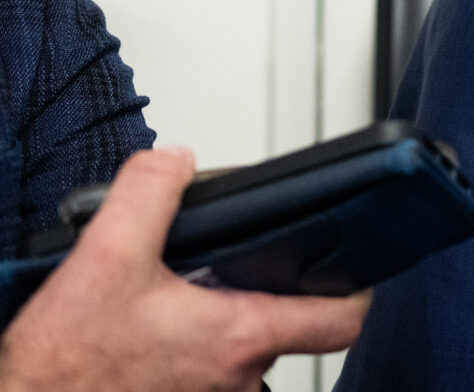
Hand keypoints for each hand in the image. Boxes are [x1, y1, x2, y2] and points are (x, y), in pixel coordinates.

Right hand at [0, 147, 369, 391]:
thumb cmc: (59, 367)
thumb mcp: (104, 257)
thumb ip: (149, 194)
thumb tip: (177, 163)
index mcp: (237, 336)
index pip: (340, 321)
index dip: (355, 291)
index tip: (353, 269)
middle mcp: (236, 379)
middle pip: (289, 331)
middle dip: (270, 295)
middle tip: (245, 267)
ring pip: (244, 355)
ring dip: (225, 324)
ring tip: (188, 297)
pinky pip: (208, 376)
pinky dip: (195, 350)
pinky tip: (159, 331)